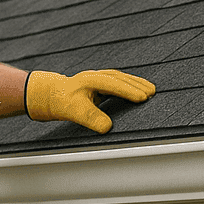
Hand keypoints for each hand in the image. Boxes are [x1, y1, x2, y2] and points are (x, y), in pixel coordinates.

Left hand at [25, 69, 156, 132]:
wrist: (51, 95)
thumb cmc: (62, 102)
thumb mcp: (74, 112)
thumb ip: (91, 118)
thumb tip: (108, 127)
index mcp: (90, 80)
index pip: (113, 85)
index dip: (128, 91)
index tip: (142, 98)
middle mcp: (96, 76)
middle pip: (121, 78)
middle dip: (137, 85)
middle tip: (152, 93)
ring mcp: (99, 77)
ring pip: (121, 78)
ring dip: (136, 83)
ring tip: (151, 90)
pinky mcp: (101, 82)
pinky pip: (119, 82)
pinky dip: (130, 85)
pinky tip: (138, 90)